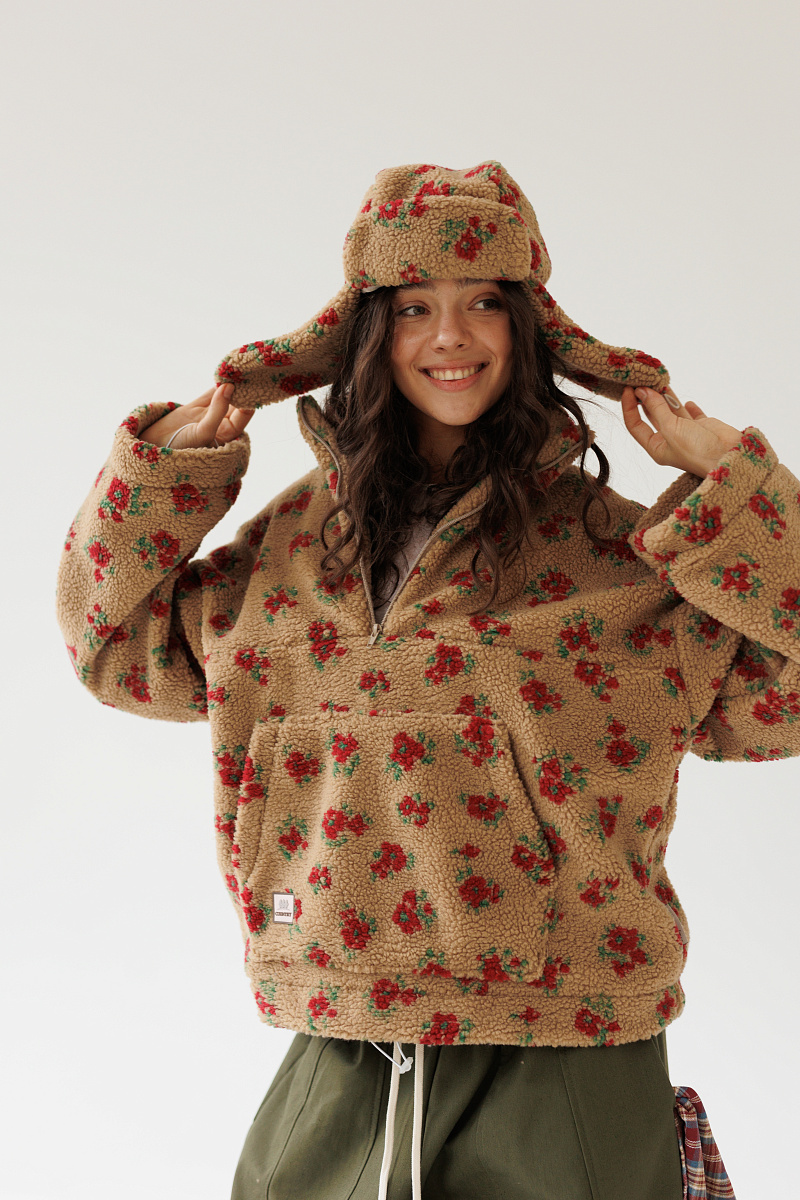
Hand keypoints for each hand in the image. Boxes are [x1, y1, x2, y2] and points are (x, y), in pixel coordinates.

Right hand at [140, 382, 254, 448]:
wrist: (153, 448)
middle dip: (241, 391)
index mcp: (226, 436)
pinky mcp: (195, 408)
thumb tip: (230, 386)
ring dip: (230, 385)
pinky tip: (224, 373)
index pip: (242, 416)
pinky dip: (217, 384)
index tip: (252, 386)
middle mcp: (220, 426)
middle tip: (247, 373)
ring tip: (238, 369)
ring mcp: (208, 415)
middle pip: (236, 405)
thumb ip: (218, 410)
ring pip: (223, 397)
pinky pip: (210, 393)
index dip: (248, 401)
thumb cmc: (182, 449)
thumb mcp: (203, 432)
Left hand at [620, 386, 742, 476]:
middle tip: (642, 379)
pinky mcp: (702, 427)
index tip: (628, 388)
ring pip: (671, 410)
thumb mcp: (671, 429)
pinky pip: (691, 414)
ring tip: (658, 380)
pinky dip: (688, 406)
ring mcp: (686, 432)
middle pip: (652, 415)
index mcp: (656, 447)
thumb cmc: (698, 451)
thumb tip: (642, 391)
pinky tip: (686, 400)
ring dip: (665, 396)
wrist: (731, 456)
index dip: (629, 407)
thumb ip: (657, 409)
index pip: (635, 425)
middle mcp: (669, 440)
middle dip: (647, 397)